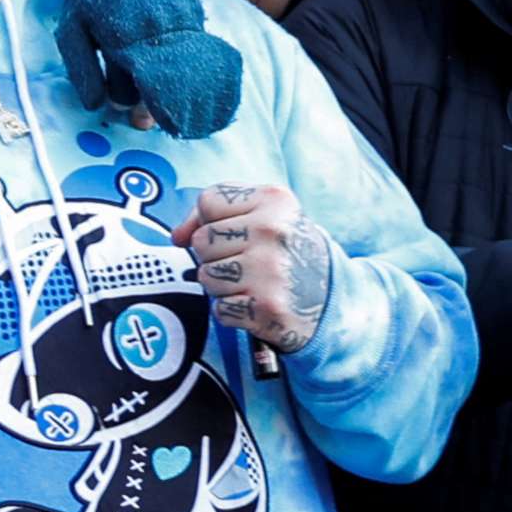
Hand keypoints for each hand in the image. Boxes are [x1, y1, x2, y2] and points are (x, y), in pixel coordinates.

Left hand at [55, 0, 243, 137]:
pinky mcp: (194, 14)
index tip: (122, 111)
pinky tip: (184, 79)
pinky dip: (192, 71)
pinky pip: (198, 55)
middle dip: (152, 109)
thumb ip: (81, 69)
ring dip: (178, 94)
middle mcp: (153, 31)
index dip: (123, 107)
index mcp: (119, 38)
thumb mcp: (71, 29)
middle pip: (160, 90)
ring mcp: (179, 22)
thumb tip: (96, 106)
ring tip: (172, 109)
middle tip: (143, 120)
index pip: (127, 93)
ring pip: (185, 75)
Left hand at [170, 185, 333, 357]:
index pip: (208, 201)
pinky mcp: (266, 307)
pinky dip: (232, 311)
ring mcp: (269, 270)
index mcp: (274, 200)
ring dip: (222, 286)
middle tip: (246, 262)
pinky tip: (255, 303)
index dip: (210, 220)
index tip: (232, 232)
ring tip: (252, 283)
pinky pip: (219, 308)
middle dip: (215, 256)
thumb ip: (217, 214)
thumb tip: (178, 236)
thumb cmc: (291, 253)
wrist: (333, 298)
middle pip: (202, 240)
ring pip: (206, 276)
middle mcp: (272, 231)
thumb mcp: (266, 216)